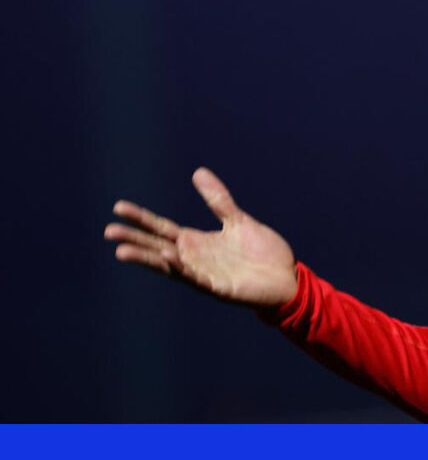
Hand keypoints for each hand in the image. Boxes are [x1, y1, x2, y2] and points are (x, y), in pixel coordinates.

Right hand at [104, 167, 298, 308]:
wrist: (287, 278)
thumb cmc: (262, 253)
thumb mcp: (237, 220)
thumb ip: (217, 199)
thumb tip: (198, 172)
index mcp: (197, 242)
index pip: (162, 228)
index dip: (141, 218)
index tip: (118, 207)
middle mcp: (195, 258)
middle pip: (158, 246)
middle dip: (134, 239)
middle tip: (108, 231)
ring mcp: (205, 274)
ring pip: (169, 265)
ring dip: (147, 258)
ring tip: (122, 251)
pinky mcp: (219, 287)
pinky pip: (196, 277)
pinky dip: (182, 268)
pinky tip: (168, 257)